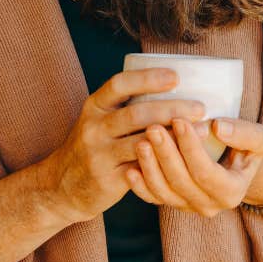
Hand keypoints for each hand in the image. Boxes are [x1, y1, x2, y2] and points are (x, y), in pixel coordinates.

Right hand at [39, 69, 206, 224]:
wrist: (61, 185)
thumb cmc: (93, 145)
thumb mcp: (99, 119)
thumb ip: (126, 106)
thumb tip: (176, 87)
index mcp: (93, 106)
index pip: (119, 84)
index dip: (147, 78)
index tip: (176, 76)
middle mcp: (93, 128)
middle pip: (136, 114)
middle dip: (171, 109)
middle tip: (200, 108)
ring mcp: (99, 155)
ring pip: (141, 143)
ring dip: (174, 137)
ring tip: (201, 132)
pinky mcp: (107, 180)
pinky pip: (141, 170)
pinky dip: (164, 162)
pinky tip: (186, 158)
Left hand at [126, 116, 262, 217]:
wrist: (236, 165)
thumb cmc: (246, 147)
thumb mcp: (258, 139)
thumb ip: (244, 134)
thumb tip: (217, 127)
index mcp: (231, 192)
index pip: (206, 172)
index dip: (191, 148)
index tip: (179, 120)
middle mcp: (209, 205)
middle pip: (181, 182)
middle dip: (166, 155)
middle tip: (153, 128)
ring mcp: (187, 206)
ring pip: (164, 192)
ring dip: (150, 168)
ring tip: (140, 142)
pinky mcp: (171, 202)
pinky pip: (152, 198)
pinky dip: (140, 186)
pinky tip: (130, 168)